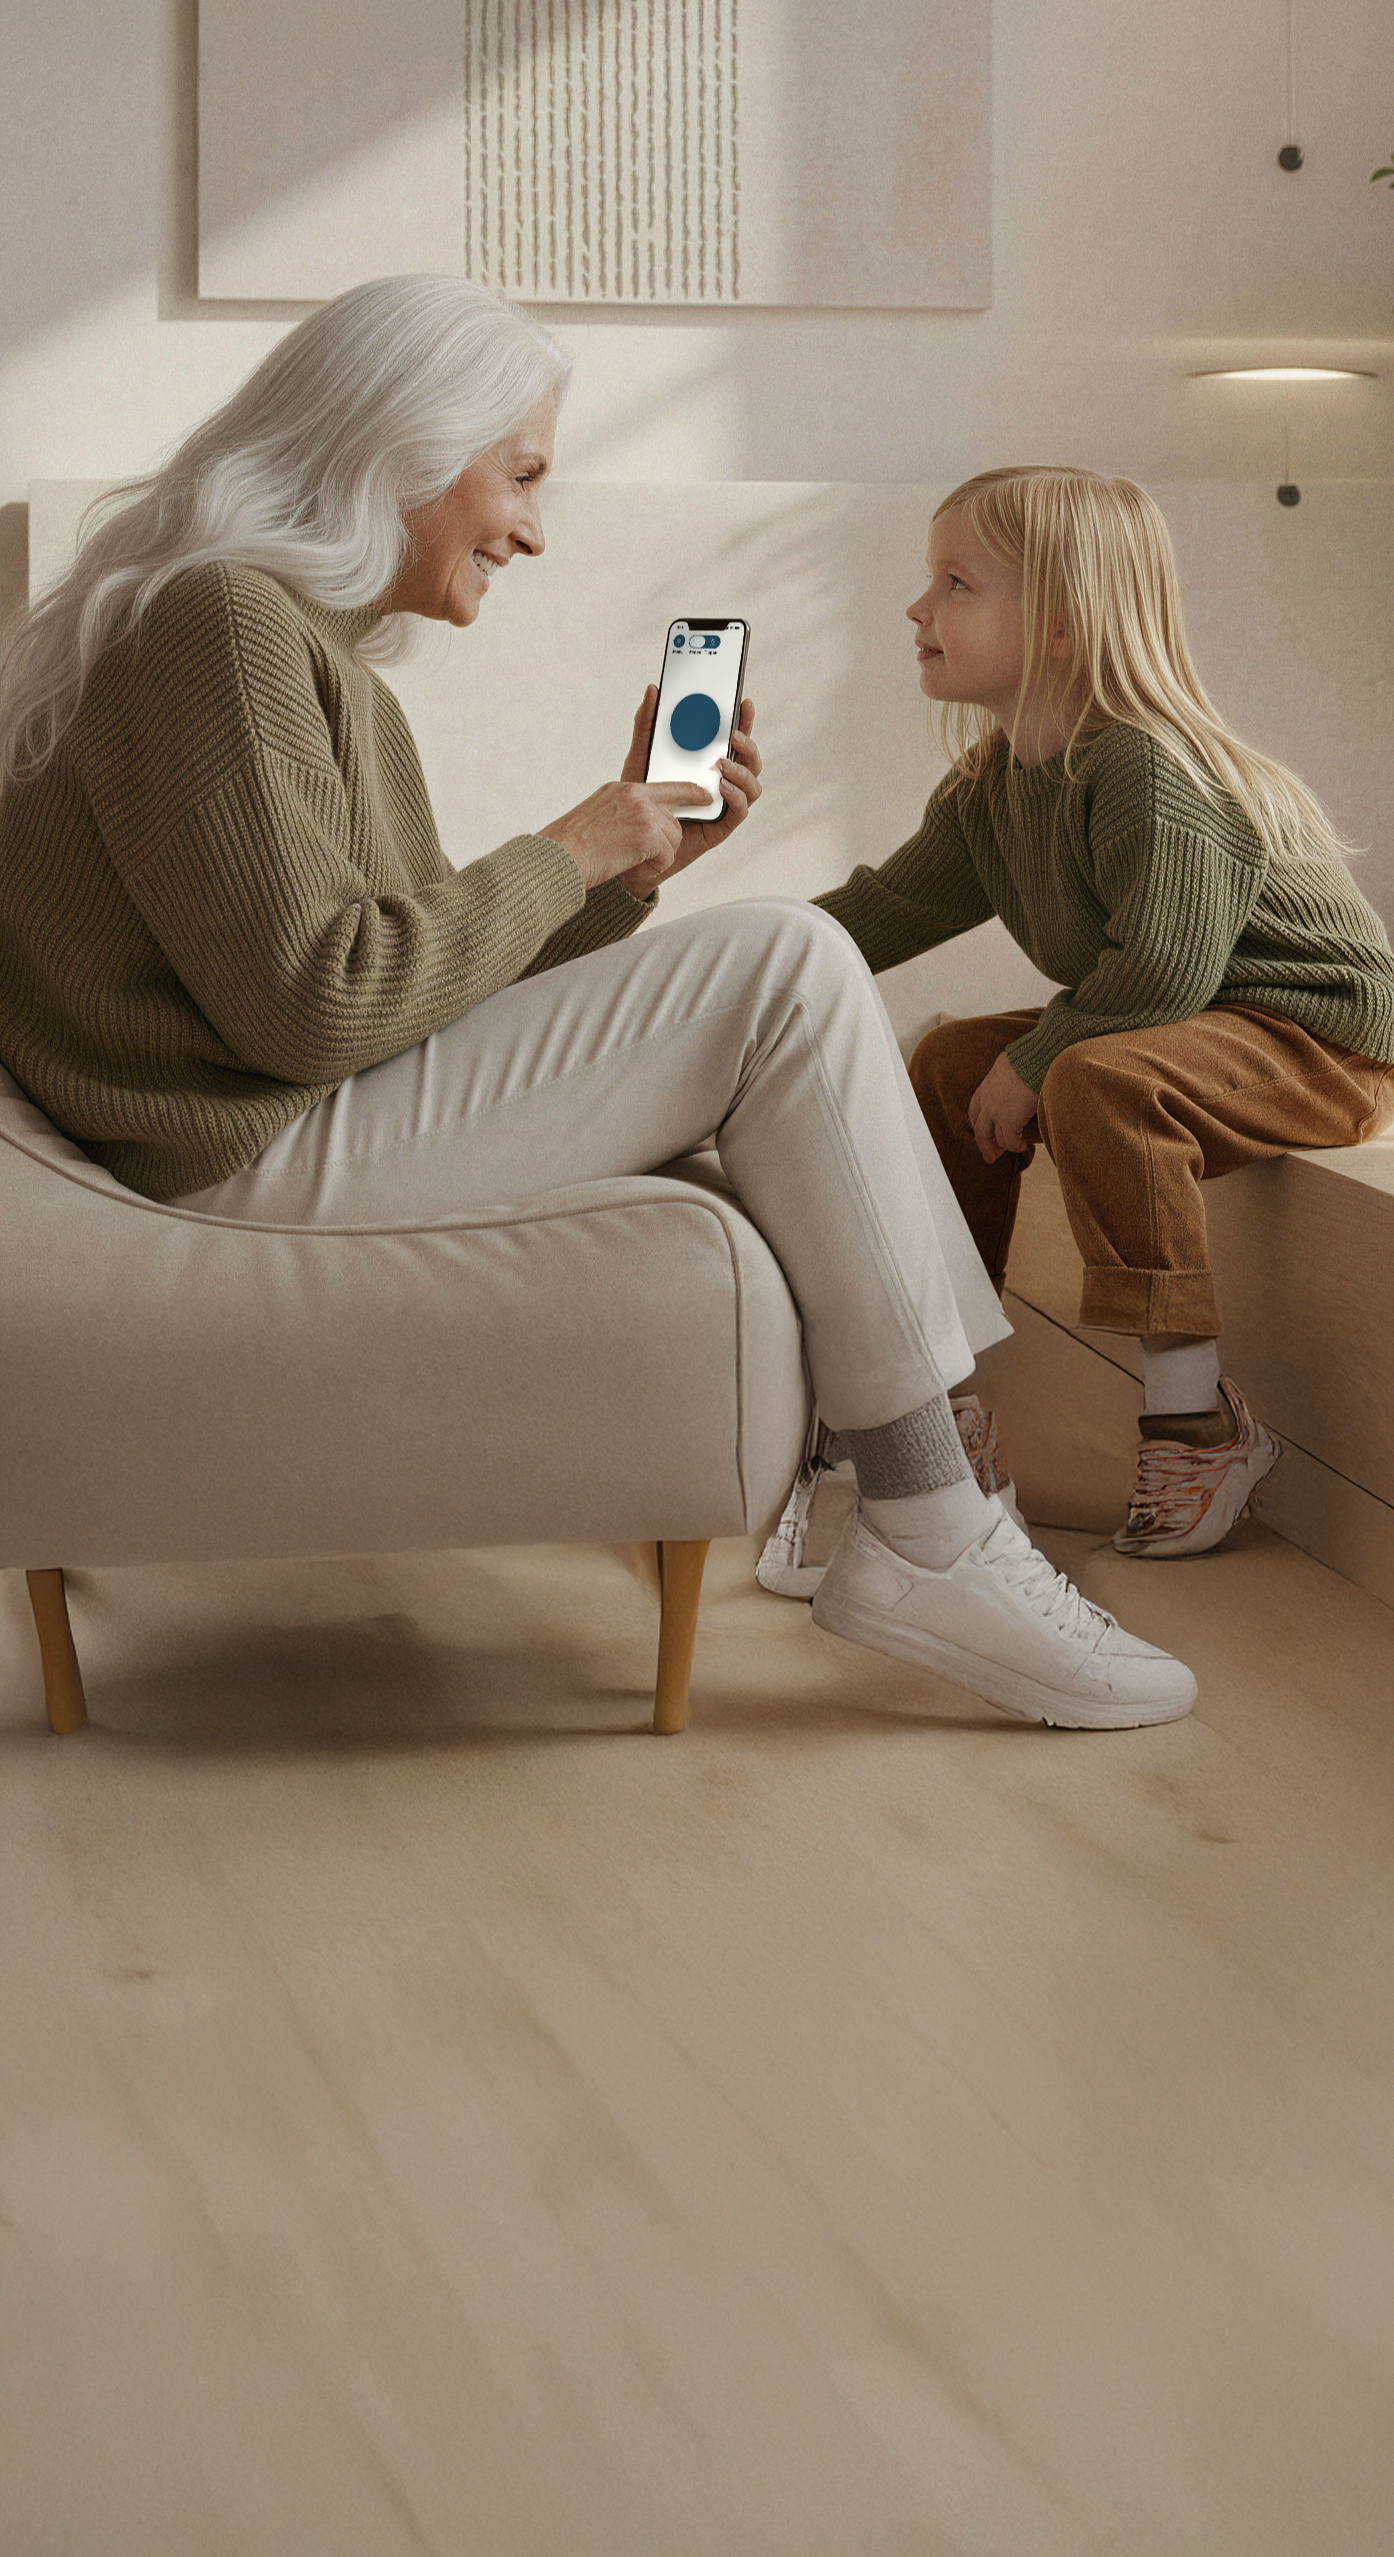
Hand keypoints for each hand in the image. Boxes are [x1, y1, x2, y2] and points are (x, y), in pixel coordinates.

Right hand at [540, 770, 696, 894]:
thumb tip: (643, 829)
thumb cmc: (571, 848)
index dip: (689, 792)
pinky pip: (668, 855)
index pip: (666, 787)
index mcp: (622, 790)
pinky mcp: (649, 834)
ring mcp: (643, 813)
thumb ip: (623, 815)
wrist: (560, 858)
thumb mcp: (598, 819)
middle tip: (641, 854)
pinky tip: (632, 865)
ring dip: (657, 856)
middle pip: (672, 820)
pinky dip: (654, 866)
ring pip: (673, 838)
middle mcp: (635, 796)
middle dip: (664, 842)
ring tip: (629, 859)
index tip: (705, 795)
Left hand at [612, 690, 762, 897]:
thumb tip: (653, 689)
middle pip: (750, 759)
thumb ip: (647, 725)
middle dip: (748, 744)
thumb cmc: (642, 797)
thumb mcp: (641, 755)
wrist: (634, 840)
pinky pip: (741, 809)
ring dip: (743, 770)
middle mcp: (723, 780)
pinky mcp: (722, 826)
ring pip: (753, 784)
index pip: (734, 738)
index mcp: (709, 761)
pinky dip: (736, 796)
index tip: (743, 701)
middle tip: (733, 735)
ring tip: (723, 763)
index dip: (744, 719)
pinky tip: (721, 787)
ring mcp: (725, 803)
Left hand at [967, 1052, 1038, 1162]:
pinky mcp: (1009, 1121)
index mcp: (988, 1085)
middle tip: (990, 1157)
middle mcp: (987, 1100)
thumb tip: (1019, 1077)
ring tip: (1017, 1147)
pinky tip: (1024, 1145)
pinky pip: (1010, 1141)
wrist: (1036, 1060)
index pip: (976, 1108)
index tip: (982, 1132)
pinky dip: (1017, 1146)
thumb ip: (1009, 1075)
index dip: (978, 1122)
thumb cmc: (1031, 1058)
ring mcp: (996, 1112)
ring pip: (995, 1138)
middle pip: (980, 1129)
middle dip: (985, 1145)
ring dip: (1005, 1145)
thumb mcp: (1012, 1064)